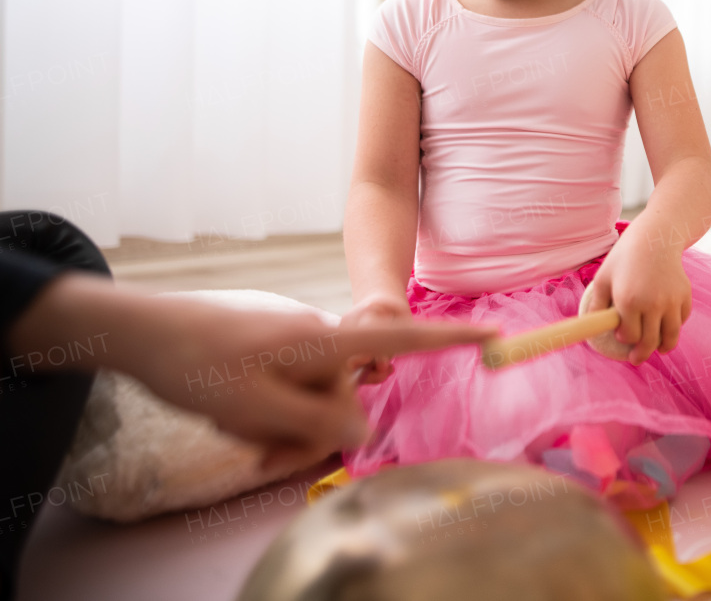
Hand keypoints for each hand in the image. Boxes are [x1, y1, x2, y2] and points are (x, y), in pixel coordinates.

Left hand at [165, 305, 493, 472]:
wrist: (141, 330)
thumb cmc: (199, 364)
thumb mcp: (257, 407)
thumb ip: (317, 423)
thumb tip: (363, 433)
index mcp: (324, 343)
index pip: (400, 339)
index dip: (449, 339)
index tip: (494, 335)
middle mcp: (319, 339)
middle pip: (343, 398)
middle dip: (305, 432)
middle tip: (258, 456)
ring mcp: (296, 344)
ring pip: (311, 400)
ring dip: (279, 427)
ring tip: (232, 427)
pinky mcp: (276, 351)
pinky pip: (289, 391)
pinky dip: (266, 414)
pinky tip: (230, 415)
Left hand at [586, 231, 691, 365]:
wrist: (655, 238)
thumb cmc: (625, 257)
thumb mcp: (603, 277)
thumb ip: (597, 304)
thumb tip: (592, 326)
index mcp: (629, 301)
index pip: (630, 335)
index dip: (624, 339)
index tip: (621, 336)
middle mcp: (653, 304)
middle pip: (650, 342)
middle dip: (642, 354)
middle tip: (636, 359)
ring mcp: (672, 301)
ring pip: (671, 336)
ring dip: (664, 348)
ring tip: (658, 351)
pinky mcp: (685, 296)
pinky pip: (681, 320)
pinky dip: (675, 327)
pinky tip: (667, 327)